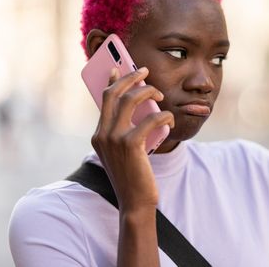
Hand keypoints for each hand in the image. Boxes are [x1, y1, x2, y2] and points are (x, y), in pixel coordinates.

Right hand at [90, 67, 173, 210]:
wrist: (134, 202)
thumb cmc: (133, 175)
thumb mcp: (124, 152)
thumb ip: (125, 131)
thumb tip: (140, 105)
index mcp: (99, 135)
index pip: (103, 100)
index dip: (112, 81)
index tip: (118, 67)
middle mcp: (102, 134)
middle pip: (114, 93)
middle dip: (131, 77)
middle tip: (145, 71)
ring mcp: (114, 139)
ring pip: (131, 100)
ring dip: (148, 91)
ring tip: (160, 95)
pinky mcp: (130, 144)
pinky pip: (151, 118)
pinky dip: (164, 115)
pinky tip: (170, 119)